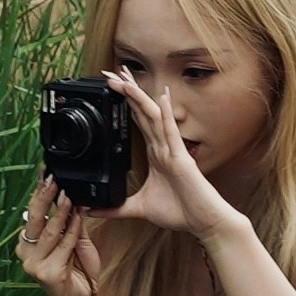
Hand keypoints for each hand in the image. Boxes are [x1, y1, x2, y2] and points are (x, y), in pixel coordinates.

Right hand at [13, 179, 119, 295]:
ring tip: (67, 195)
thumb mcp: (76, 242)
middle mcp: (26, 253)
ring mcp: (34, 264)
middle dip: (45, 197)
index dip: (39, 193)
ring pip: (50, 231)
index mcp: (28, 243)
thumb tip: (71, 198)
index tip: (46, 173)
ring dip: (60, 211)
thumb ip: (72, 223)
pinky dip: (72, 229)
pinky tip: (78, 216)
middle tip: (54, 179)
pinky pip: (63, 244)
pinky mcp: (47, 272)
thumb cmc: (79, 273)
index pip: (33, 213)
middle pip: (35, 219)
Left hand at [109, 71, 250, 248]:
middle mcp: (163, 147)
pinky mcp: (182, 158)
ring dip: (139, 97)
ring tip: (125, 78)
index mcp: (156, 155)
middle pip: (142, 112)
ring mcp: (173, 150)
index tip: (110, 88)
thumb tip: (91, 211)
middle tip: (111, 73)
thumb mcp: (139, 209)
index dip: (124, 104)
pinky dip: (167, 114)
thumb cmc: (180, 212)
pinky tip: (162, 97)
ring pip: (153, 117)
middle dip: (127, 93)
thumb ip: (116, 209)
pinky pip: (172, 132)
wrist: (203, 222)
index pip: (136, 122)